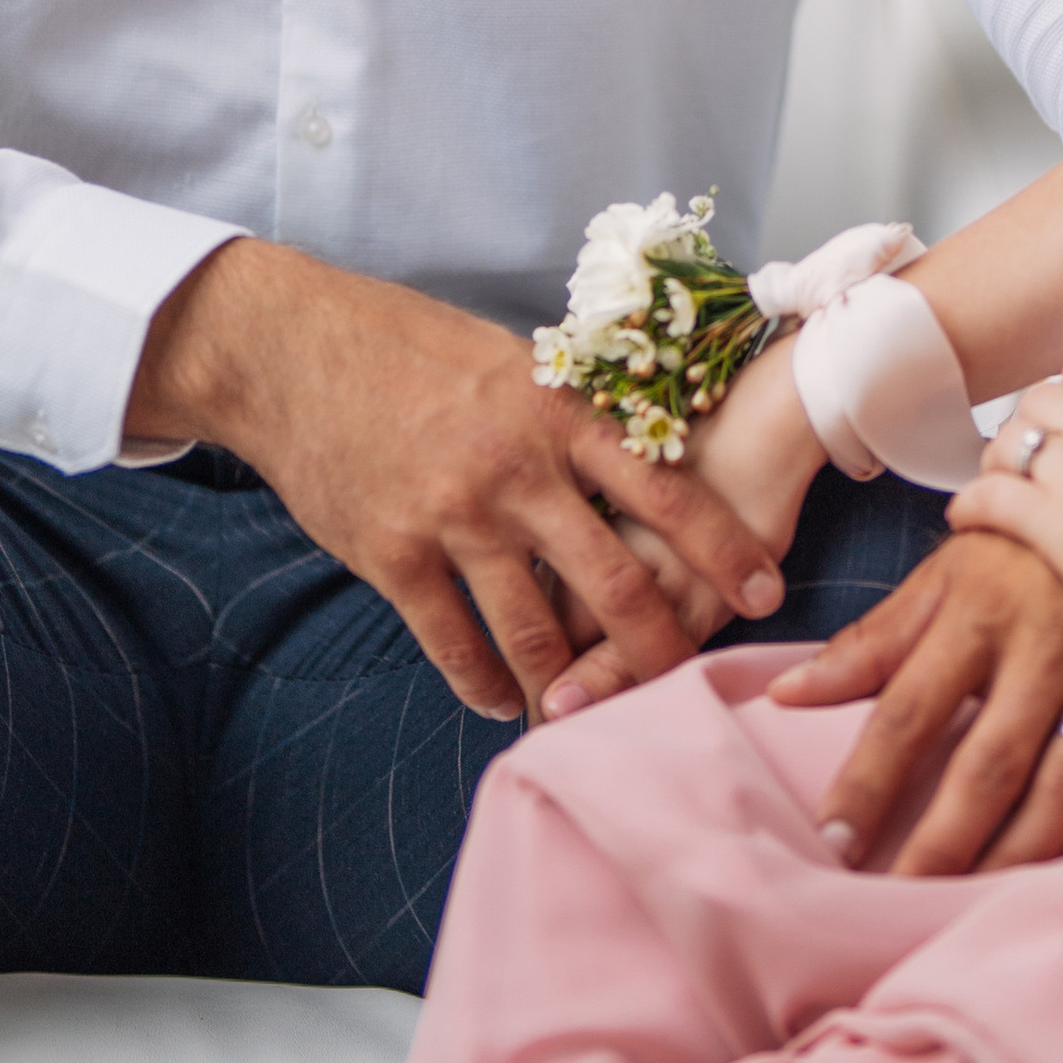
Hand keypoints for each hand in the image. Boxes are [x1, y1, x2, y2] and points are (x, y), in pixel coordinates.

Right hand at [128, 238, 786, 723]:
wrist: (295, 351)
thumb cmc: (409, 346)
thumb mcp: (509, 359)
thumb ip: (569, 414)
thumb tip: (638, 453)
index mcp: (558, 410)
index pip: (666, 489)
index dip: (724, 547)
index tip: (766, 590)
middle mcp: (517, 469)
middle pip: (615, 580)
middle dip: (661, 647)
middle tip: (688, 687)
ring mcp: (454, 517)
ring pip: (536, 630)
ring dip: (570, 684)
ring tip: (594, 716)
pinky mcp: (394, 555)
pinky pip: (455, 642)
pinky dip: (485, 683)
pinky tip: (504, 701)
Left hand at [767, 530, 1062, 872]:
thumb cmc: (1026, 544)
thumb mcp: (946, 574)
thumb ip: (872, 642)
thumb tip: (786, 693)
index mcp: (980, 608)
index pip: (908, 711)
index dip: (868, 783)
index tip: (833, 844)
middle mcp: (1049, 642)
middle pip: (988, 763)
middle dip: (942, 842)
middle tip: (901, 898)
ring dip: (1020, 854)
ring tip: (977, 905)